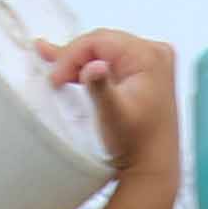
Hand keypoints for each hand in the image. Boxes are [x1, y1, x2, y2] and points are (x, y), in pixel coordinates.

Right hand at [42, 29, 181, 170]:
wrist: (152, 167)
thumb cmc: (134, 144)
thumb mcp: (112, 115)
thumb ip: (100, 88)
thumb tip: (93, 66)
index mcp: (148, 56)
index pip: (99, 41)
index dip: (71, 55)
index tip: (54, 79)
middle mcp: (155, 53)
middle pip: (102, 44)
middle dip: (74, 57)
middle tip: (52, 75)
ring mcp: (153, 62)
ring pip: (106, 52)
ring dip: (81, 62)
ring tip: (54, 65)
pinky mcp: (148, 73)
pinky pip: (114, 62)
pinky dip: (94, 66)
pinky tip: (74, 65)